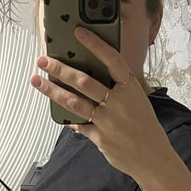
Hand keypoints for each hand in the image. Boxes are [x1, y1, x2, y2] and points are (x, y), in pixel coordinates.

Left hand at [30, 28, 172, 181]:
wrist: (154, 158)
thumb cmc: (146, 128)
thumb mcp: (139, 102)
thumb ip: (120, 89)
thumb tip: (95, 74)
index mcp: (131, 89)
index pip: (112, 60)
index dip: (95, 45)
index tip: (78, 32)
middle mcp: (119, 103)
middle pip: (84, 81)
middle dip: (60, 69)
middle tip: (43, 60)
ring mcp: (108, 121)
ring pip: (74, 102)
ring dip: (52, 91)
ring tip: (37, 81)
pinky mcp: (100, 137)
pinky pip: (79, 124)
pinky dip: (67, 118)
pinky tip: (57, 112)